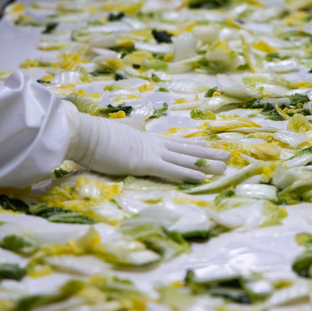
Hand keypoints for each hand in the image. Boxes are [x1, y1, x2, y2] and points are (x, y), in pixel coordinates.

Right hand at [66, 106, 229, 181]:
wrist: (83, 133)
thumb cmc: (92, 137)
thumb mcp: (112, 139)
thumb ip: (121, 143)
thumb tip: (119, 143)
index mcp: (145, 139)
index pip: (175, 143)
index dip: (193, 145)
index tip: (208, 145)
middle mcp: (153, 144)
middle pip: (186, 149)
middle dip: (208, 153)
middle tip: (227, 155)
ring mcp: (151, 153)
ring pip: (185, 159)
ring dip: (206, 163)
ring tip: (225, 166)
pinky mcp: (144, 163)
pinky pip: (172, 170)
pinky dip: (189, 174)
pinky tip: (204, 177)